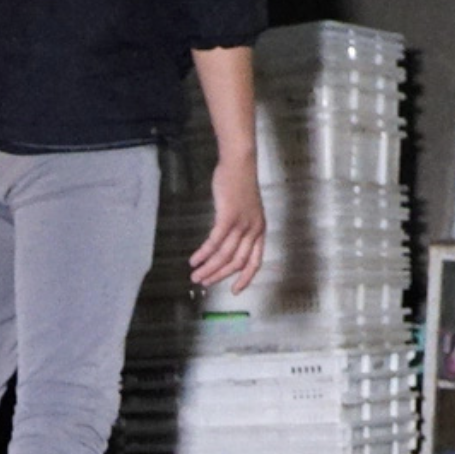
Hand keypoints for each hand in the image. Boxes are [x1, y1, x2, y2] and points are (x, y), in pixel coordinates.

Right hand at [188, 156, 265, 293]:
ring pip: (224, 255)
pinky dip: (204, 253)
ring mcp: (241, 225)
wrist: (239, 163)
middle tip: (204, 282)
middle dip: (219, 275)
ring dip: (208, 268)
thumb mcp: (246, 209)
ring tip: (195, 275)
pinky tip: (194, 259)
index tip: (235, 290)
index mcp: (259, 230)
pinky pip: (215, 242)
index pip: (255, 261)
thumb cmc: (239, 183)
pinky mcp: (228, 218)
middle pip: (237, 262)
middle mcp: (253, 230)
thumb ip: (240, 227)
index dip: (245, 278)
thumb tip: (226, 241)